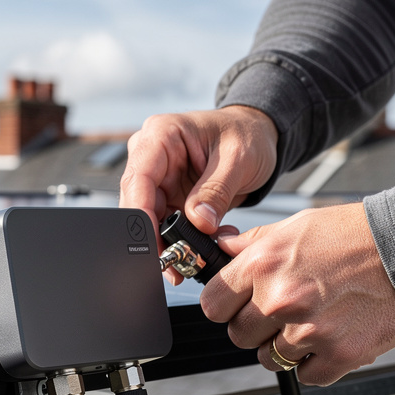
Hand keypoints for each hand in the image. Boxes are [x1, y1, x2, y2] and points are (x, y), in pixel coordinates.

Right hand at [118, 105, 277, 244]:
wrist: (256, 137)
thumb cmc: (246, 134)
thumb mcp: (238, 159)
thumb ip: (216, 191)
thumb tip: (199, 221)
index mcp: (161, 134)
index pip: (139, 178)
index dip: (142, 213)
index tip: (154, 241)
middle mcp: (152, 157)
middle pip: (138, 204)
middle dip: (155, 236)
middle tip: (177, 260)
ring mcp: (159, 179)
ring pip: (150, 221)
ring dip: (170, 242)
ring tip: (196, 255)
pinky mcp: (170, 198)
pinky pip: (167, 227)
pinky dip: (183, 240)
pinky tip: (203, 243)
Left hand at [200, 203, 394, 385]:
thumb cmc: (353, 236)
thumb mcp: (296, 226)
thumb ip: (252, 244)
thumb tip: (220, 249)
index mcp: (262, 266)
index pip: (213, 305)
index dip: (226, 305)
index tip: (240, 304)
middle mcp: (279, 300)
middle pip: (239, 336)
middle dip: (257, 326)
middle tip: (285, 310)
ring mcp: (308, 332)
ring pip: (270, 359)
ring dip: (287, 345)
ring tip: (313, 320)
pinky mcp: (337, 356)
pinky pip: (305, 376)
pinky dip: (315, 363)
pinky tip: (330, 336)